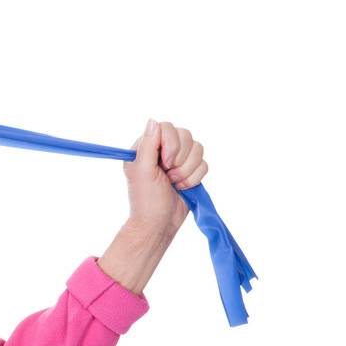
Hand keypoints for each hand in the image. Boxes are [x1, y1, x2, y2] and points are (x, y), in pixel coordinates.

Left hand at [124, 119, 208, 235]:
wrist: (159, 224)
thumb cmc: (146, 201)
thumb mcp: (142, 172)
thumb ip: (147, 145)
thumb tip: (153, 121)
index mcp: (146, 147)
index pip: (166, 127)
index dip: (170, 143)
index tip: (164, 162)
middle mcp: (162, 150)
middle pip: (185, 135)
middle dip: (180, 159)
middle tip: (168, 175)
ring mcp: (178, 160)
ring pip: (197, 148)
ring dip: (187, 170)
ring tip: (174, 183)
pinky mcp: (191, 171)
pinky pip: (204, 163)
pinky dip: (194, 178)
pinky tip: (183, 188)